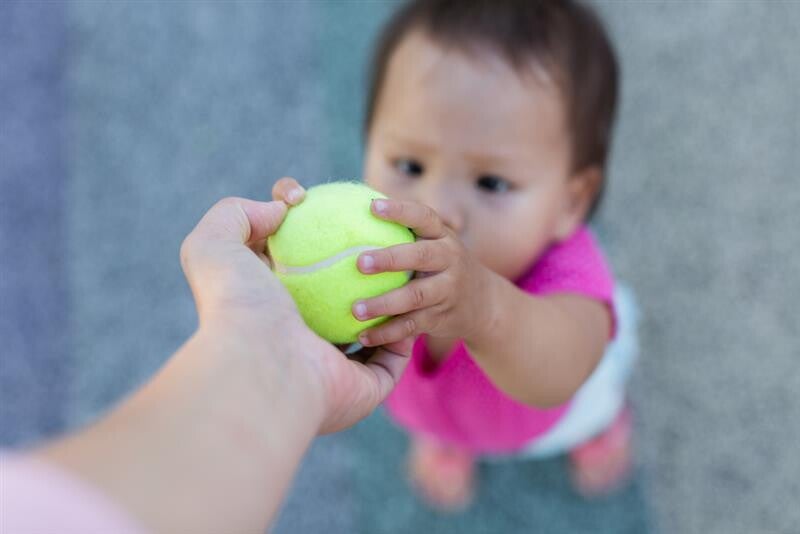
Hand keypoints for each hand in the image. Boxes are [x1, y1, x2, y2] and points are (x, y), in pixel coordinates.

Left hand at [182, 190, 412, 433]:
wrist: (263, 368)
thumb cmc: (239, 305)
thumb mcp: (214, 244)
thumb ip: (237, 213)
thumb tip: (282, 210)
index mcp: (269, 310)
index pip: (295, 268)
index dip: (308, 232)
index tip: (316, 207)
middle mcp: (297, 340)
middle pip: (336, 300)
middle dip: (359, 274)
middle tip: (374, 243)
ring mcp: (331, 367)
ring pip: (370, 330)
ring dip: (389, 303)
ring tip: (401, 270)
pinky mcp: (361, 388)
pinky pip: (392, 358)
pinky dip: (404, 333)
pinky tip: (411, 301)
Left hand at [351, 198, 491, 346]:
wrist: (483, 303)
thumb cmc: (441, 265)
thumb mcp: (433, 243)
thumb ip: (404, 231)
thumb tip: (353, 206)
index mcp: (442, 236)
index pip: (423, 217)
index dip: (399, 211)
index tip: (372, 206)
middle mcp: (449, 260)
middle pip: (421, 256)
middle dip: (390, 259)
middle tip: (359, 262)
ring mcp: (447, 290)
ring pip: (415, 296)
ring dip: (384, 303)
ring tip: (356, 309)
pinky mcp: (441, 317)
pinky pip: (411, 326)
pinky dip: (387, 332)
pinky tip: (363, 336)